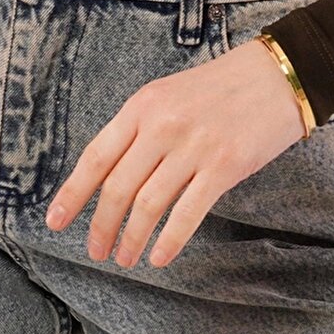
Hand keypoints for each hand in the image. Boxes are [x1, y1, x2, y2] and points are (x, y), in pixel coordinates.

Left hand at [44, 37, 307, 268]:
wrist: (278, 75)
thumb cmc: (221, 87)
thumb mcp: (170, 95)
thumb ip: (140, 129)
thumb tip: (110, 176)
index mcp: (143, 106)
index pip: (96, 156)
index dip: (73, 194)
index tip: (55, 222)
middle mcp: (162, 125)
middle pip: (118, 187)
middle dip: (101, 226)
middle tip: (95, 251)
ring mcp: (193, 147)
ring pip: (148, 205)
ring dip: (131, 239)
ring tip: (125, 259)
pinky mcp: (224, 166)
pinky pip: (187, 214)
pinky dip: (169, 242)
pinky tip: (159, 257)